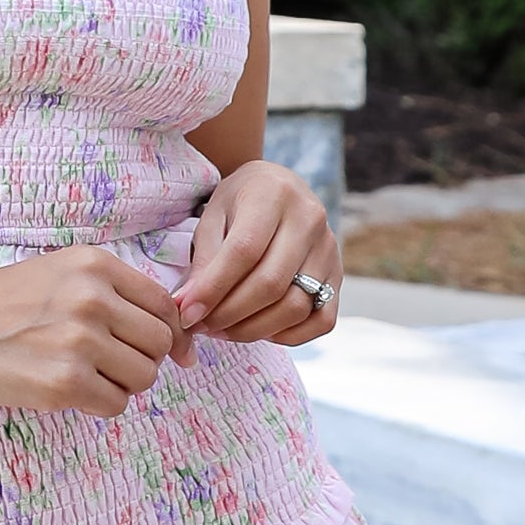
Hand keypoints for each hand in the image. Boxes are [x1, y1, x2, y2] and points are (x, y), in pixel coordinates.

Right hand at [0, 246, 179, 414]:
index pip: (163, 305)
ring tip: (88, 374)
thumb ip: (121, 298)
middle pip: (159, 343)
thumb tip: (186, 348)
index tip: (160, 349)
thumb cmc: (7, 304)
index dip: (168, 332)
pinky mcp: (64, 383)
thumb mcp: (65, 275)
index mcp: (96, 265)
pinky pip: (116, 404)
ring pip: (143, 377)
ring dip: (122, 383)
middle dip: (141, 358)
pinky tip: (71, 389)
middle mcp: (92, 299)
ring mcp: (79, 342)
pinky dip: (100, 403)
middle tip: (109, 361)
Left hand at [170, 163, 339, 356]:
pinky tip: (259, 330)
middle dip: (229, 315)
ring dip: (254, 329)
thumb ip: (203, 261)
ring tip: (222, 330)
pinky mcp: (338, 276)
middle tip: (201, 326)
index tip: (187, 313)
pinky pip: (321, 320)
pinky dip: (288, 336)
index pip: (244, 251)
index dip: (213, 289)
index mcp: (274, 195)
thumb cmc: (239, 203)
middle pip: (271, 283)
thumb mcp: (212, 217)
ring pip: (296, 306)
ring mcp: (329, 250)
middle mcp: (310, 220)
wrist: (278, 188)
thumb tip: (188, 308)